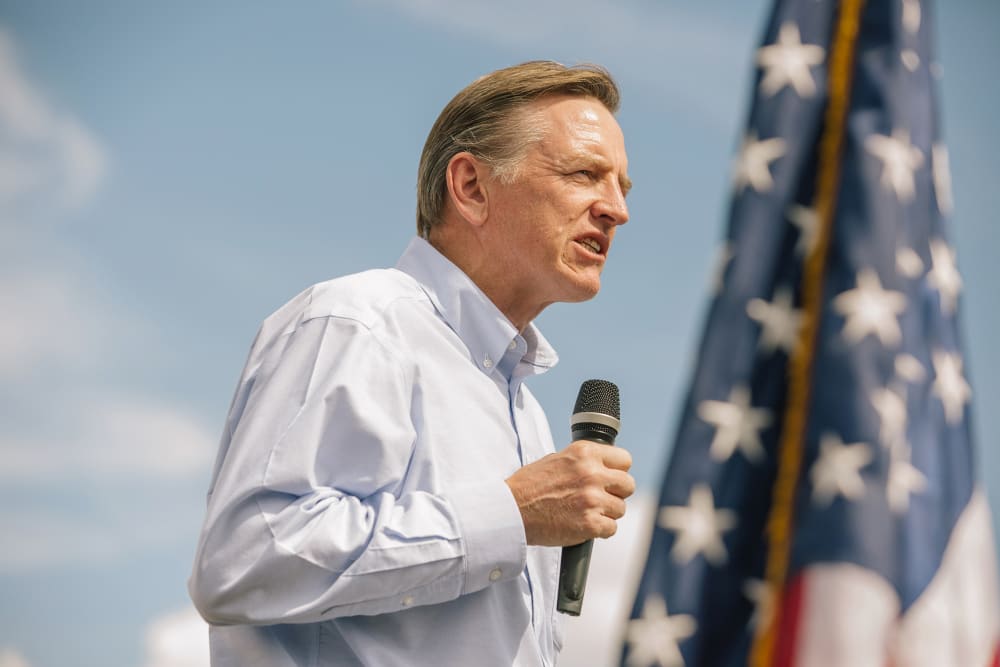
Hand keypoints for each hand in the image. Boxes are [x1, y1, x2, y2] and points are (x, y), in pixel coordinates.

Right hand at [505, 440, 634, 545]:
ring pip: (620, 509)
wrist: (511, 511)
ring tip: (585, 512)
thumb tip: (605, 466)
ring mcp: (592, 499)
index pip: (625, 460)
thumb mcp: (557, 459)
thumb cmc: (530, 485)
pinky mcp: (590, 524)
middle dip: (616, 493)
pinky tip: (583, 525)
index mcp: (585, 453)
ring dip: (606, 513)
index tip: (611, 478)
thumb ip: (583, 461)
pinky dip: (600, 530)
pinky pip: (611, 528)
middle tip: (599, 498)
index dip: (618, 471)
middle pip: (628, 485)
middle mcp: (592, 473)